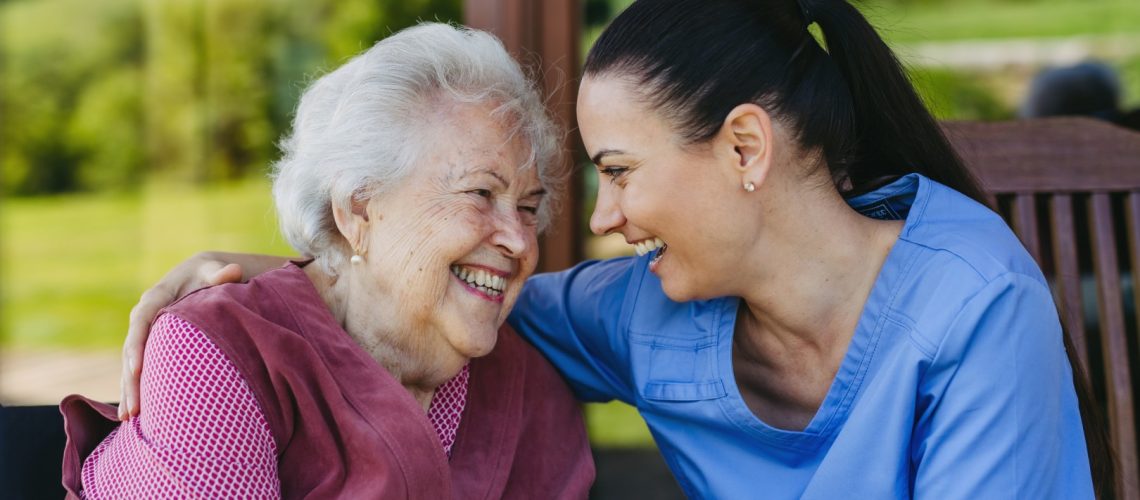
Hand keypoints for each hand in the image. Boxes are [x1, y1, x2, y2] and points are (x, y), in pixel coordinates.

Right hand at [118, 255, 243, 419]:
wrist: (201, 274)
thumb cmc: (210, 273)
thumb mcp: (214, 270)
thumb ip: (222, 273)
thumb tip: (233, 271)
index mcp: (157, 296)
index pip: (142, 319)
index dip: (137, 344)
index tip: (137, 369)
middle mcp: (145, 316)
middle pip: (132, 349)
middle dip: (130, 379)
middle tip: (133, 408)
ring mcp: (146, 333)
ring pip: (131, 364)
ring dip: (129, 390)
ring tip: (128, 418)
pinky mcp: (151, 345)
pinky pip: (138, 369)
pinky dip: (135, 389)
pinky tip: (131, 415)